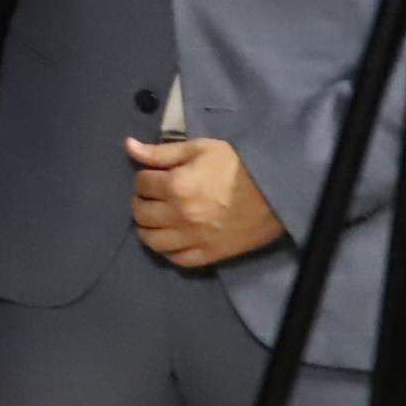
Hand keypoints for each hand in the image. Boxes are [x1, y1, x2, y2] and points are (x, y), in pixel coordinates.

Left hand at [130, 135, 285, 268]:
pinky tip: (173, 238)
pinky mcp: (210, 254)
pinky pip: (177, 259)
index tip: (155, 177)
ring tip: (158, 218)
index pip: (141, 183)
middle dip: (142, 201)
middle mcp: (180, 214)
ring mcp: (194, 238)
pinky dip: (169, 250)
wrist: (277, 192)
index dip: (145, 178)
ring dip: (149, 227)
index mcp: (176, 186)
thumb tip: (128, 146)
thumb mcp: (201, 149)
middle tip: (154, 197)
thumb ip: (161, 152)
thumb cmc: (238, 166)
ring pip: (152, 240)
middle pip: (140, 213)